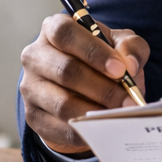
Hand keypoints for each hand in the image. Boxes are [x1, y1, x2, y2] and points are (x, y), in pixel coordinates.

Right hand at [20, 14, 149, 153]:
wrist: (81, 89)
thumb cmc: (100, 60)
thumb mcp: (119, 45)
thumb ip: (130, 47)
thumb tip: (129, 64)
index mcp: (53, 29)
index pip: (65, 34)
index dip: (93, 52)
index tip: (120, 69)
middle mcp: (35, 55)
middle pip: (65, 70)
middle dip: (102, 89)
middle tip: (128, 101)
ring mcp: (30, 87)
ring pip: (62, 103)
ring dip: (95, 112)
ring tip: (119, 116)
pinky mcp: (32, 115)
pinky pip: (59, 128)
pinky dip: (85, 132)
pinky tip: (103, 129)